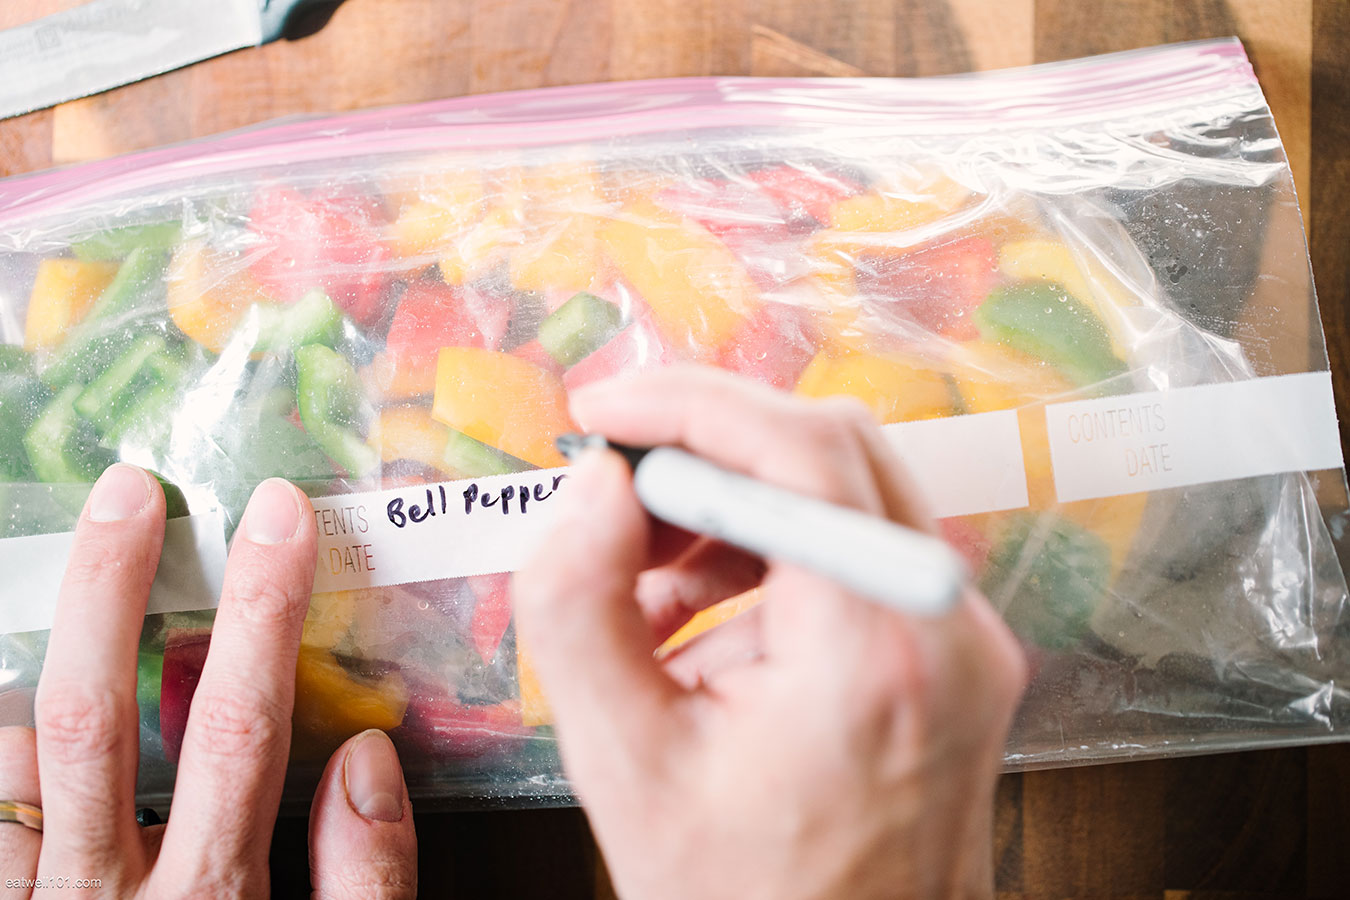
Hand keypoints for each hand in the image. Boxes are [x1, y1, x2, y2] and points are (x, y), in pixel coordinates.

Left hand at [0, 466, 416, 898]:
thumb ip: (365, 881)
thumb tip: (368, 758)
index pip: (238, 725)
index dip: (261, 611)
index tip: (279, 517)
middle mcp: (105, 896)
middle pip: (93, 718)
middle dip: (111, 588)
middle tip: (129, 495)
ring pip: (20, 755)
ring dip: (48, 655)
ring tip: (84, 578)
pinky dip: (7, 749)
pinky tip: (33, 713)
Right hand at [514, 367, 1027, 899]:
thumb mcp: (623, 764)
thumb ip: (578, 608)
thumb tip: (592, 488)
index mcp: (874, 652)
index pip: (800, 450)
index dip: (688, 405)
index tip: (600, 412)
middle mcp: (944, 628)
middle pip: (831, 449)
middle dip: (707, 446)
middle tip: (614, 486)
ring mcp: (961, 641)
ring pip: (843, 492)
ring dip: (732, 504)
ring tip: (644, 580)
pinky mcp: (948, 655)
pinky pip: (856, 554)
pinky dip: (770, 556)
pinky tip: (699, 621)